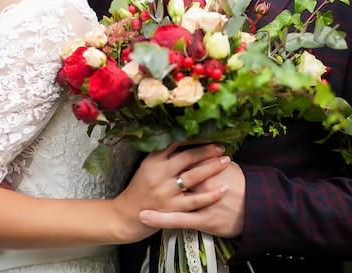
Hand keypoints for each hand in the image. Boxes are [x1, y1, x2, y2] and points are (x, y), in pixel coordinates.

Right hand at [112, 143, 230, 242]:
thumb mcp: (147, 167)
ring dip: (212, 168)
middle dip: (207, 151)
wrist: (126, 215)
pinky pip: (196, 200)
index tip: (207, 135)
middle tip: (220, 148)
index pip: (175, 142)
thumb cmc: (139, 190)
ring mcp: (165, 192)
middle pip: (188, 157)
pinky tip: (224, 188)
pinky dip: (212, 194)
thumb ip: (164, 156)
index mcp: (152, 161)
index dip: (194, 138)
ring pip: (194, 176)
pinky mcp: (172, 209)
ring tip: (225, 161)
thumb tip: (187, 141)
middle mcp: (159, 174)